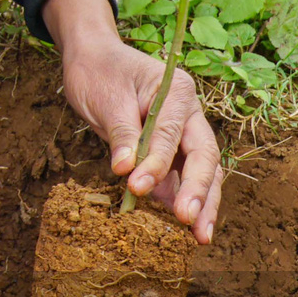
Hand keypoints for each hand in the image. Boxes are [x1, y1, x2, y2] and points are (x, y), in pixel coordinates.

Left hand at [41, 0, 223, 243]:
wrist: (94, 60)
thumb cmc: (99, 72)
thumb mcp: (105, 99)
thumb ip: (121, 133)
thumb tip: (126, 170)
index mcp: (177, 91)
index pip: (171, 133)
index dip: (156, 162)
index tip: (137, 187)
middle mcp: (189, 113)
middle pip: (203, 155)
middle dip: (198, 190)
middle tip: (187, 221)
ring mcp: (185, 133)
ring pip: (202, 171)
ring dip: (202, 202)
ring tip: (200, 236)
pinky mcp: (173, 151)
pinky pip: (183, 177)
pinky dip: (183, 199)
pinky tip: (187, 228)